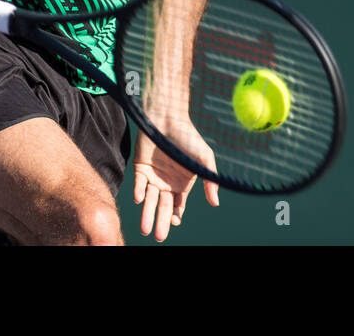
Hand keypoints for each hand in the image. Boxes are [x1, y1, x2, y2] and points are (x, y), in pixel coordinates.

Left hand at [131, 119, 219, 240]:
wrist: (167, 117)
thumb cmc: (188, 136)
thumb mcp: (204, 158)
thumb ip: (209, 180)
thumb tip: (215, 204)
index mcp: (182, 182)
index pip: (177, 205)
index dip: (175, 215)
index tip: (174, 222)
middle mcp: (167, 182)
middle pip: (162, 207)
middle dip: (161, 222)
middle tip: (158, 237)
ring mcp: (153, 176)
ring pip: (149, 200)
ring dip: (147, 214)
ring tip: (144, 230)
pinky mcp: (140, 167)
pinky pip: (138, 184)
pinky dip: (138, 192)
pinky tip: (140, 200)